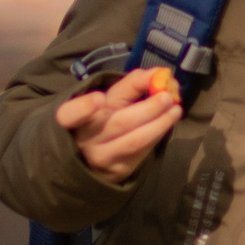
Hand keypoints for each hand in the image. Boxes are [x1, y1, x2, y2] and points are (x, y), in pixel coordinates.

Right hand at [54, 66, 180, 179]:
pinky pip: (142, 151)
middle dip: (148, 108)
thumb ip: (132, 83)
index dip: (83, 108)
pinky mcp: (118, 170)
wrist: (99, 156)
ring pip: (134, 140)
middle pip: (118, 123)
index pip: (68, 115)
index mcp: (74, 118)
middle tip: (167, 96)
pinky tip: (167, 122)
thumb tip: (159, 73)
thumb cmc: (104, 118)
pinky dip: (158, 134)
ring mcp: (101, 158)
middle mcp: (85, 140)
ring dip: (160, 123)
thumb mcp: (111, 98)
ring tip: (175, 109)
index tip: (99, 99)